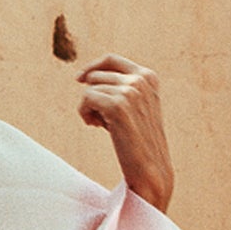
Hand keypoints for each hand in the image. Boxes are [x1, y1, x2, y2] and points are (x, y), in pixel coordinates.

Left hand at [77, 54, 173, 212]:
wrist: (151, 169)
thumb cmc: (138, 143)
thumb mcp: (135, 108)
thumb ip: (120, 90)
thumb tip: (86, 76)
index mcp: (148, 77)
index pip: (111, 60)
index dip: (92, 67)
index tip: (79, 79)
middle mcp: (141, 79)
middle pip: (96, 76)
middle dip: (92, 96)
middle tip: (100, 120)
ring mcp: (130, 91)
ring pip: (90, 88)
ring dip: (88, 107)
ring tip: (100, 125)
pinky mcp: (118, 105)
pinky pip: (86, 99)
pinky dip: (84, 113)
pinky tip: (94, 126)